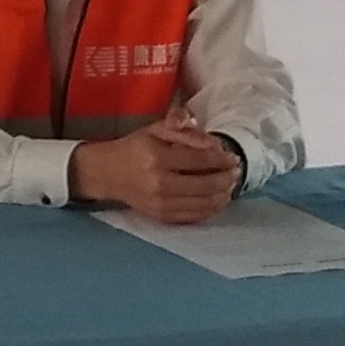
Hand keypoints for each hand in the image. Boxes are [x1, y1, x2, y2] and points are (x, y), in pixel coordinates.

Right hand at [72, 119, 241, 223]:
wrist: (109, 173)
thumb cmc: (136, 147)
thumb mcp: (157, 128)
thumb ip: (184, 130)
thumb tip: (213, 144)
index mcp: (158, 157)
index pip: (200, 159)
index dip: (222, 159)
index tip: (232, 157)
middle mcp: (159, 183)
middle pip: (206, 184)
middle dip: (227, 178)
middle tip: (235, 172)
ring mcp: (160, 203)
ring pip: (203, 203)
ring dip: (223, 195)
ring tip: (230, 185)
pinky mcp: (161, 216)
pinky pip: (194, 216)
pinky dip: (211, 209)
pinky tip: (217, 199)